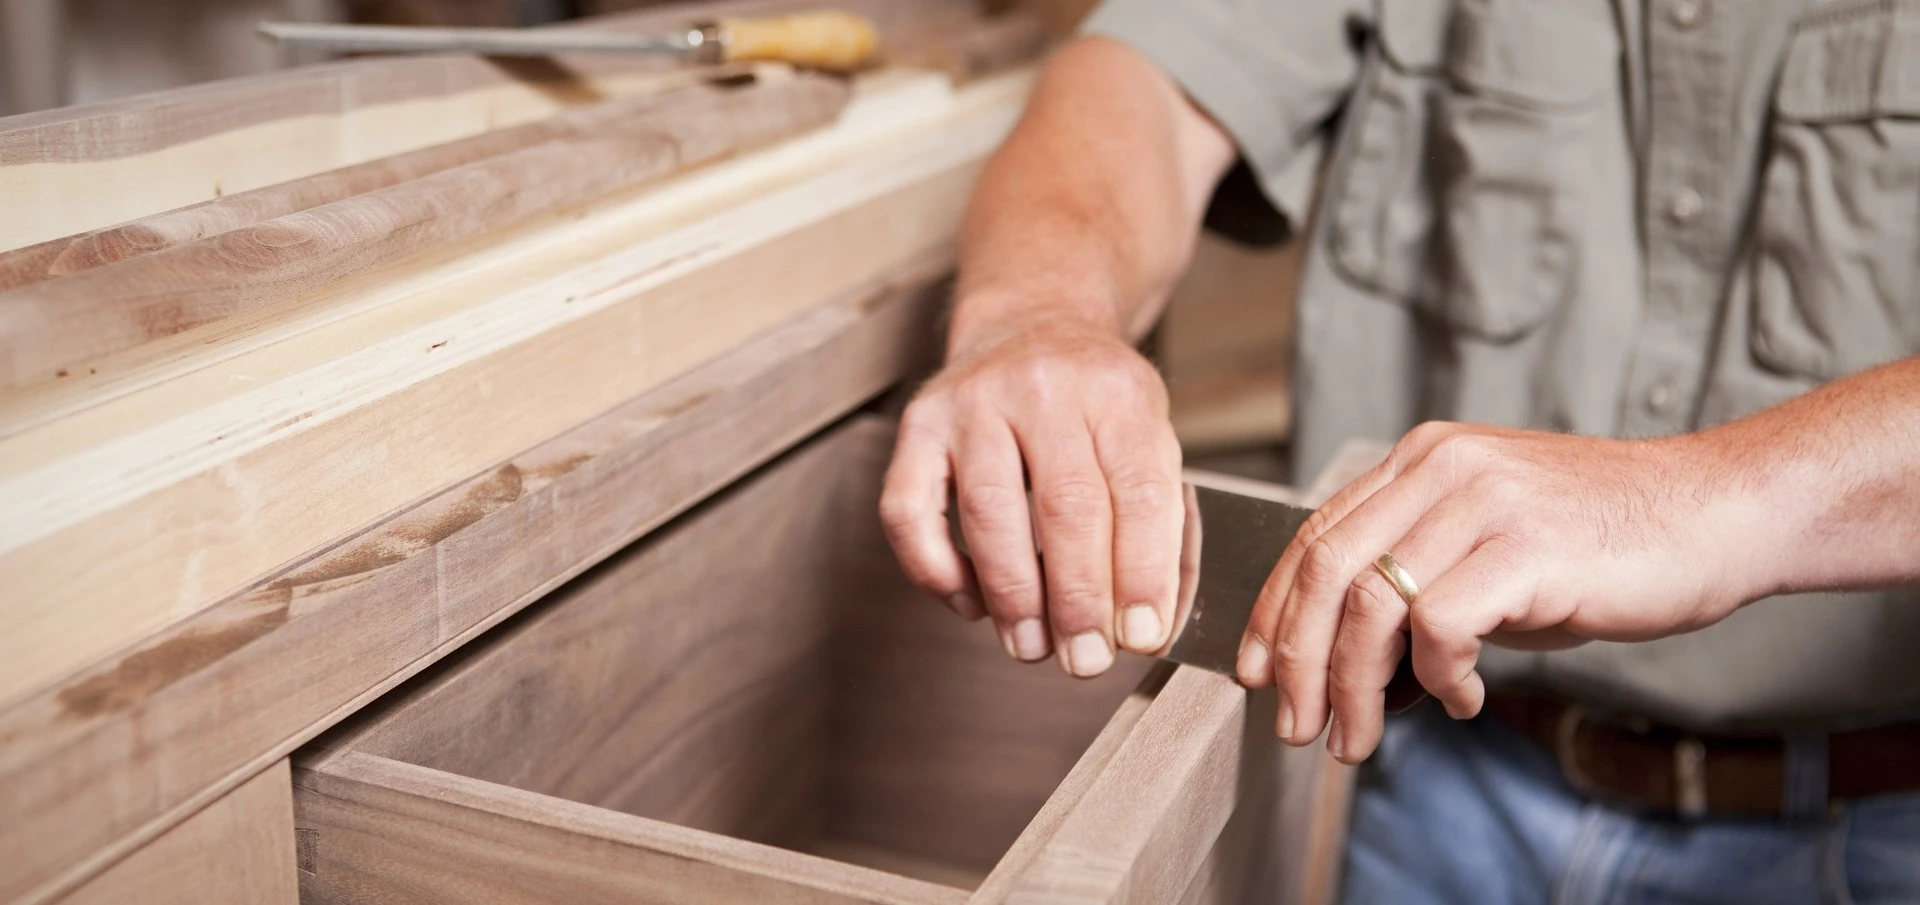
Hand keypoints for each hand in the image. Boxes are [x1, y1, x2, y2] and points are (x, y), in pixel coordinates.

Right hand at [879, 313, 1182, 676]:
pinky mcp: (919, 424)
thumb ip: (1156, 519)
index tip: (1142, 637)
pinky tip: (968, 603)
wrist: (1032, 324)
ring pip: (989, 511)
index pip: (1138, 493)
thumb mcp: (1149, 433)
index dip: (1142, 575)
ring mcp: (972, 402)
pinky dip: (935, 569)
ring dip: (1012, 595)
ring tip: (1031, 646)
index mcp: (1117, 391)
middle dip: (1078, 600)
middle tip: (1085, 661)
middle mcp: (1043, 387)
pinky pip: (910, 508)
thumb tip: (1146, 622)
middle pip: (1066, 506)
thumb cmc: (1095, 402)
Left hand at [1237, 422, 1767, 762]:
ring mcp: (1482, 502)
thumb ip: (1417, 582)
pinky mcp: (1524, 548)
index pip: (1315, 536)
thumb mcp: (1488, 544)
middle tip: (1299, 726)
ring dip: (1354, 689)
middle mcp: (1441, 467)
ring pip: (1371, 605)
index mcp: (1421, 459)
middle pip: (1326, 572)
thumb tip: (1349, 665)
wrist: (1714, 513)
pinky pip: (1438, 626)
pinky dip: (1437, 677)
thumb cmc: (1604, 539)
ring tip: (1361, 736)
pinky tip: (1462, 699)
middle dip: (1298, 662)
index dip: (1274, 610)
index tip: (1257, 671)